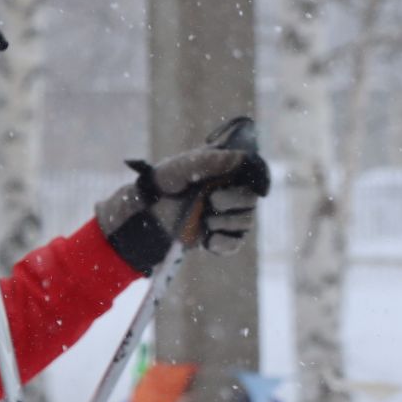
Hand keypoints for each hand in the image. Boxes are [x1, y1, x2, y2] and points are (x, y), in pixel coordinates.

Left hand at [96, 116, 270, 273]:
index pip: (253, 172)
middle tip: (213, 201)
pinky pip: (234, 243)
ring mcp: (225, 217)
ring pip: (245, 222)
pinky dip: (223, 243)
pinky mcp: (219, 237)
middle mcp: (229, 193)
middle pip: (251, 199)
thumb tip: (242, 158)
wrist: (144, 215)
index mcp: (224, 172)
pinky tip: (208, 240)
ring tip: (204, 220)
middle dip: (235, 201)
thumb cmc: (161, 184)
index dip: (257, 177)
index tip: (250, 183)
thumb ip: (211, 161)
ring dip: (226, 222)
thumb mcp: (182, 167)